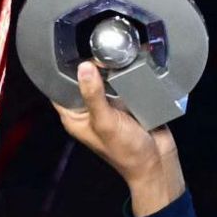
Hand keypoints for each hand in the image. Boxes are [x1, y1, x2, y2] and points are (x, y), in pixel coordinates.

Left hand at [54, 62, 183, 216]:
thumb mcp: (105, 123)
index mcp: (76, 117)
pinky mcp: (126, 101)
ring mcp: (109, 105)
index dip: (61, 72)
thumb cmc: (127, 152)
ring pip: (104, 78)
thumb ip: (93, 95)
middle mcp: (90, 109)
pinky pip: (123, 81)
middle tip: (100, 55)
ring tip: (116, 57)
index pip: (59, 89)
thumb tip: (84, 68)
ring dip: (111, 68)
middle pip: (83, 79)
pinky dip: (127, 73)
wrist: (157, 161)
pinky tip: (130, 65)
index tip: (70, 55)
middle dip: (91, 66)